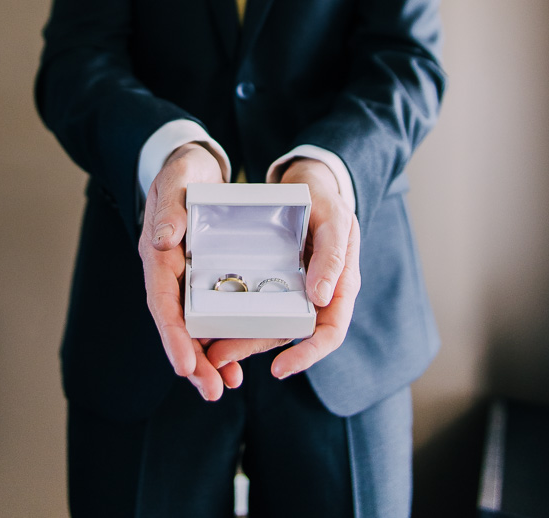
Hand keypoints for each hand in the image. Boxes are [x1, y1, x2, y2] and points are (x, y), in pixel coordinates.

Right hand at [138, 143, 241, 399]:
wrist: (194, 166)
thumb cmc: (183, 173)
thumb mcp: (177, 181)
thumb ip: (169, 208)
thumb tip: (163, 241)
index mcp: (159, 254)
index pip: (162, 301)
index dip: (172, 334)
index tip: (185, 364)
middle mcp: (171, 272)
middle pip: (177, 324)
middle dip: (192, 360)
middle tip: (210, 391)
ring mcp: (187, 277)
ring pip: (194, 325)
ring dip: (207, 358)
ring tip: (224, 387)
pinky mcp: (205, 276)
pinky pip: (212, 312)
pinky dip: (222, 337)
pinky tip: (234, 362)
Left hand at [206, 158, 360, 378]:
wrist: (308, 181)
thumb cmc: (325, 198)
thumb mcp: (333, 218)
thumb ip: (332, 255)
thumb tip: (321, 298)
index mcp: (340, 285)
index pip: (330, 331)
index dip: (308, 354)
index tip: (280, 368)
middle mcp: (318, 294)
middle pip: (290, 333)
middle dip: (256, 349)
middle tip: (219, 359)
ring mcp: (295, 289)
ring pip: (270, 323)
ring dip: (241, 338)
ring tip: (209, 350)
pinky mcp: (275, 280)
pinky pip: (258, 304)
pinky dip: (238, 315)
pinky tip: (212, 322)